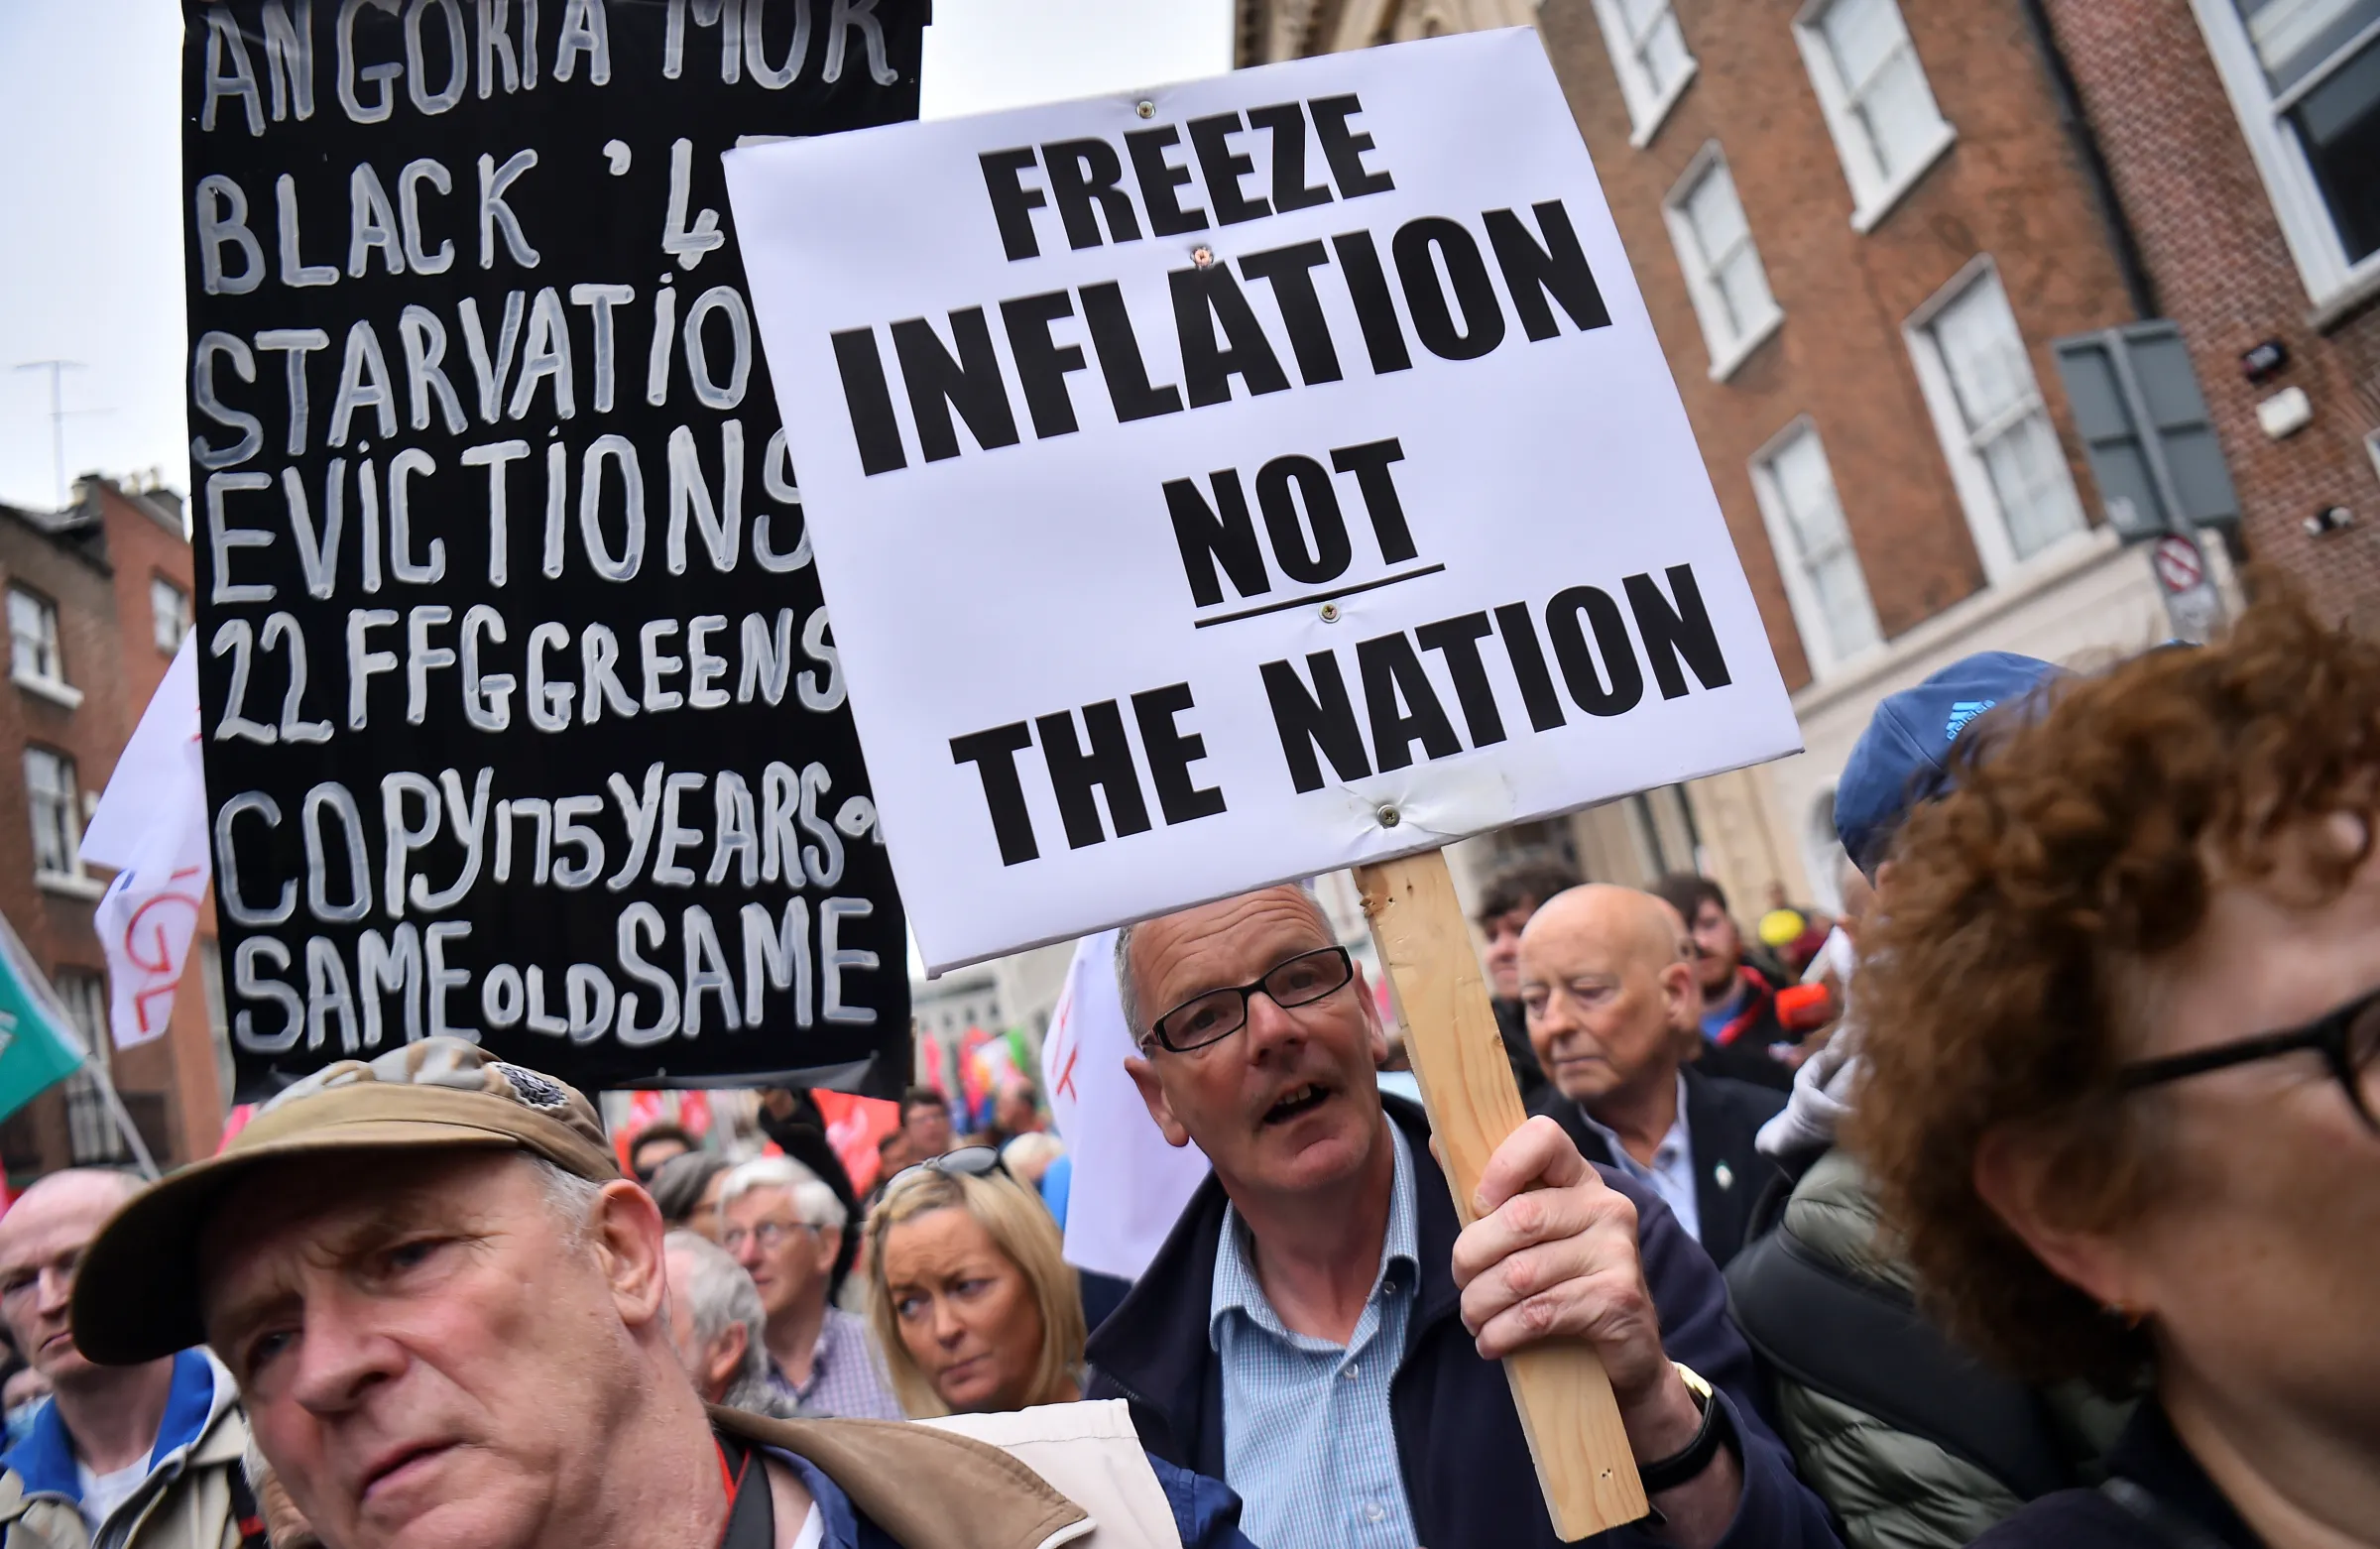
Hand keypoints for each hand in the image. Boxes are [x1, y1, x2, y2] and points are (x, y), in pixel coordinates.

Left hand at [1449, 1117, 1702, 1460]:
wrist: (1627, 1349)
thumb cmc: (1563, 1281)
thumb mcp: (1532, 1234)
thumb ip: (1491, 1194)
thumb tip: (1436, 1143)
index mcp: (1581, 1179)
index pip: (1543, 1137)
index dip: (1499, 1166)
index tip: (1478, 1205)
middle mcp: (1606, 1207)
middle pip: (1518, 1217)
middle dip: (1470, 1256)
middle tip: (1462, 1281)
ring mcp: (1617, 1252)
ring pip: (1521, 1274)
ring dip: (1480, 1303)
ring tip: (1473, 1317)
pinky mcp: (1617, 1299)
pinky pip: (1538, 1313)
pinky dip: (1501, 1333)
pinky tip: (1491, 1342)